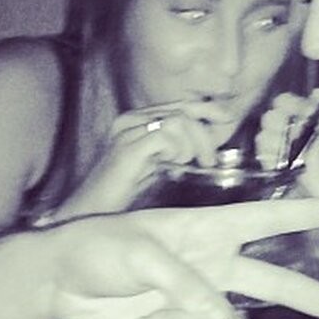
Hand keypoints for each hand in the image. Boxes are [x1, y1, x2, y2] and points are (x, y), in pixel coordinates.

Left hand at [44, 199, 318, 318]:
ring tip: (136, 300)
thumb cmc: (98, 248)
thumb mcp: (140, 254)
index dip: (311, 214)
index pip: (271, 220)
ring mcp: (201, 304)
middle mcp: (216, 267)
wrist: (59, 284)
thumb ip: (187, 285)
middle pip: (281, 285)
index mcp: (210, 231)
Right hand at [55, 102, 235, 218]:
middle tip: (210, 158)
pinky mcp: (127, 149)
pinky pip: (165, 135)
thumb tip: (211, 142)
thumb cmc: (126, 194)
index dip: (207, 110)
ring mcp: (127, 132)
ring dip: (194, 143)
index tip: (226, 122)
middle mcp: (131, 120)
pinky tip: (176, 165)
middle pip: (182, 109)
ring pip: (178, 120)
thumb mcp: (159, 165)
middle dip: (205, 132)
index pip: (180, 105)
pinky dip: (178, 149)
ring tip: (192, 164)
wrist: (92, 213)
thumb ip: (179, 149)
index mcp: (139, 120)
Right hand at [256, 92, 318, 290]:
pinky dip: (266, 152)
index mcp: (318, 128)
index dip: (296, 102)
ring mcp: (285, 154)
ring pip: (267, 131)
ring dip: (272, 134)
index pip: (300, 106)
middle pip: (278, 115)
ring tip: (282, 144)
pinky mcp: (275, 171)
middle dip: (281, 116)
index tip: (300, 104)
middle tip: (289, 123)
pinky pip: (262, 154)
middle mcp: (299, 138)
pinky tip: (274, 158)